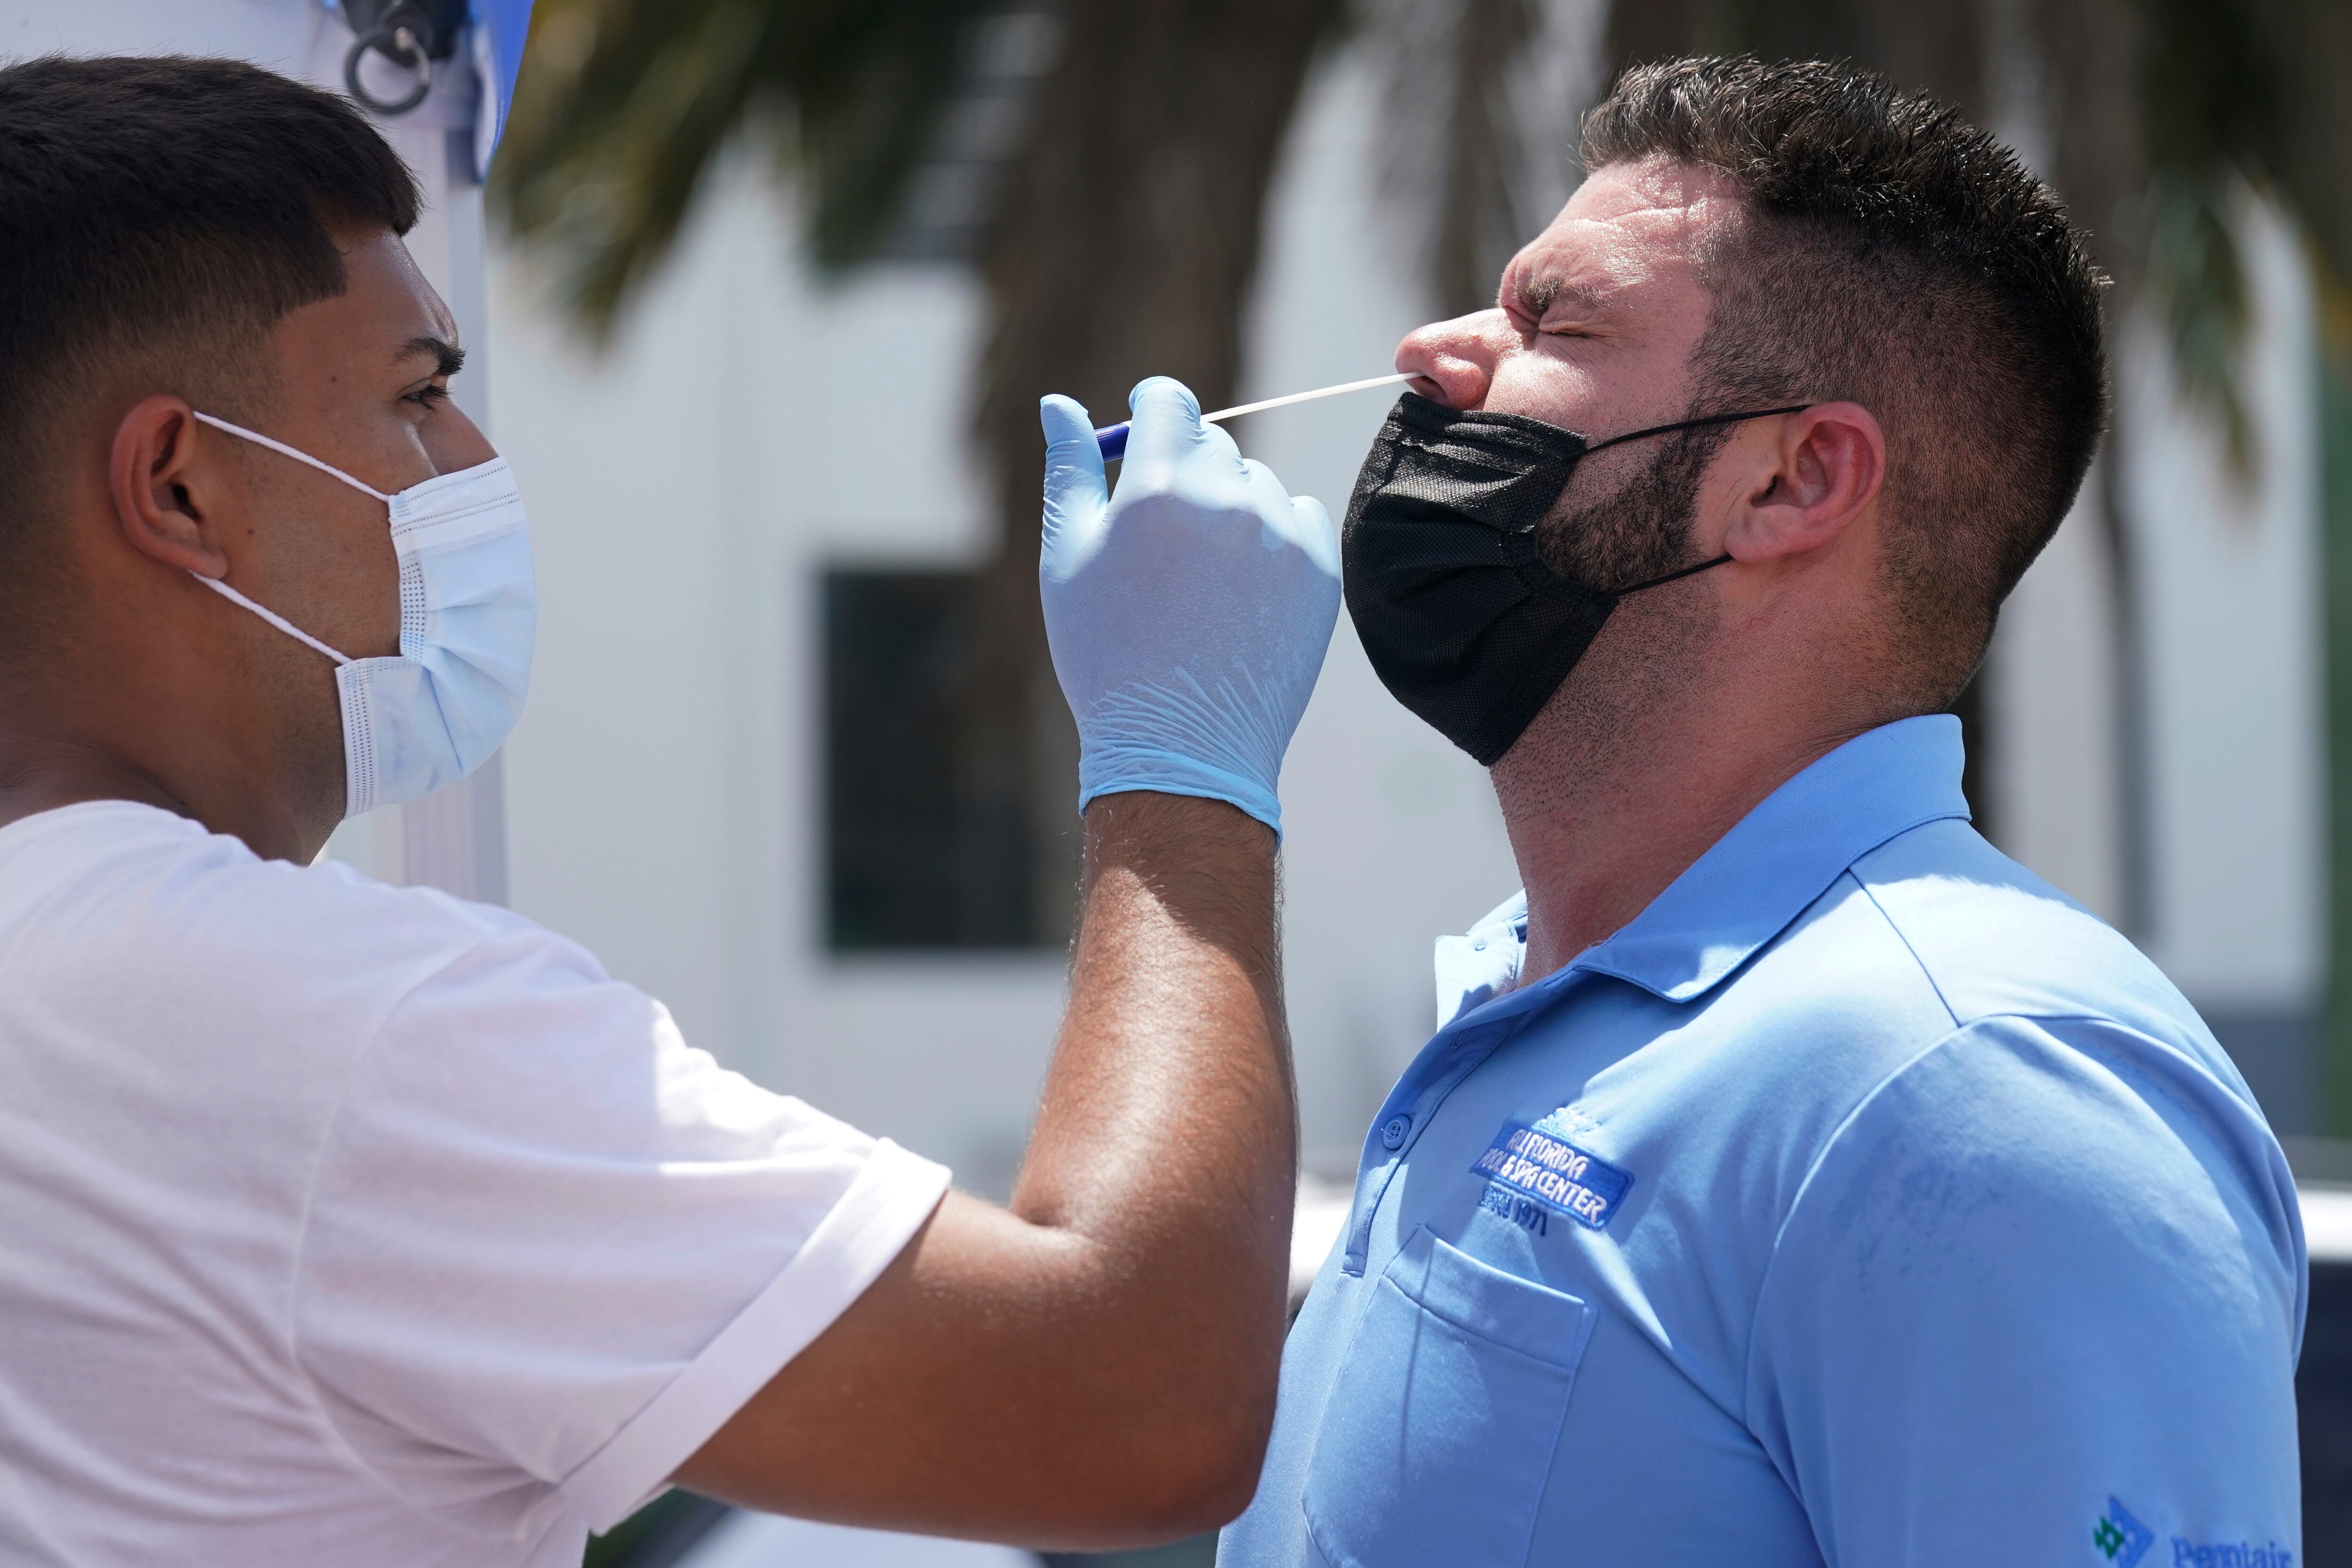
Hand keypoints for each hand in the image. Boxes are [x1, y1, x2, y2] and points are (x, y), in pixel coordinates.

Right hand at [1038, 377, 1339, 833]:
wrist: (1179, 748)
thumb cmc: (1106, 656)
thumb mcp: (1066, 559)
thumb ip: (1067, 469)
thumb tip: (1058, 403)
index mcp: (1157, 487)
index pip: (1169, 400)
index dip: (1154, 408)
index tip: (1148, 426)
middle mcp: (1226, 498)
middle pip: (1212, 441)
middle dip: (1185, 468)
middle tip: (1162, 536)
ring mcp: (1280, 534)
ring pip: (1255, 483)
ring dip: (1229, 507)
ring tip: (1199, 579)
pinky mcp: (1319, 570)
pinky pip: (1300, 518)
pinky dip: (1273, 538)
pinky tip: (1241, 590)